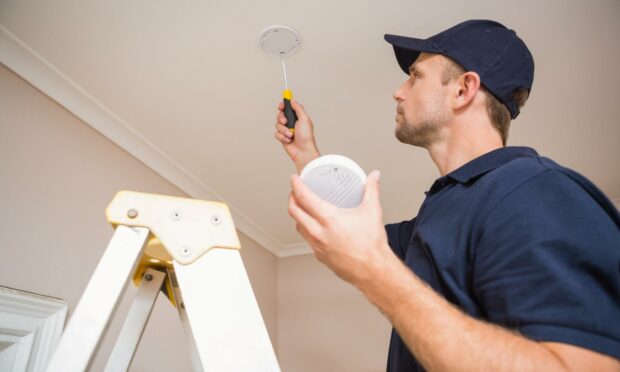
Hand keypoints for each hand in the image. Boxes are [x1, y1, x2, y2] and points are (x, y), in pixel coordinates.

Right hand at [274, 100, 319, 172]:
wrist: (303, 151)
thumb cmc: (306, 136)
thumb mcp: (304, 119)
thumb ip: (298, 108)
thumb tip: (293, 100)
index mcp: (297, 117)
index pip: (288, 107)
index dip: (283, 105)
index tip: (281, 106)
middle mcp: (291, 122)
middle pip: (280, 115)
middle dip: (281, 118)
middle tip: (286, 122)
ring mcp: (286, 130)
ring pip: (277, 125)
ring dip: (283, 130)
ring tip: (291, 134)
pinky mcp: (282, 137)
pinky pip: (276, 134)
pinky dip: (282, 137)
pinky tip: (288, 140)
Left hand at [287, 170, 391, 285]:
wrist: (373, 270)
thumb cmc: (371, 245)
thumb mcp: (372, 211)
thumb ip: (372, 190)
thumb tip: (374, 177)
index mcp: (329, 219)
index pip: (304, 198)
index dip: (296, 185)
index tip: (295, 179)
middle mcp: (319, 233)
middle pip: (294, 211)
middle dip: (292, 198)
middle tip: (295, 191)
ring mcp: (317, 246)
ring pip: (298, 226)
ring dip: (297, 214)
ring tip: (301, 207)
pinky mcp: (319, 255)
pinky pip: (306, 239)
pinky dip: (306, 229)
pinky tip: (313, 226)